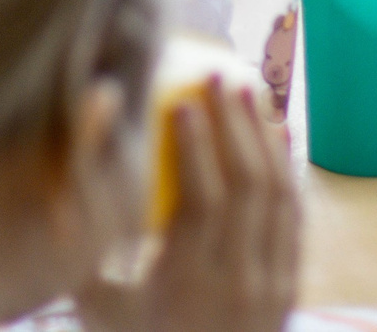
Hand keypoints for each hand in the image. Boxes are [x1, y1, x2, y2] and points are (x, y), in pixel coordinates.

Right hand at [78, 81, 298, 331]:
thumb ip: (85, 233)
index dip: (195, 149)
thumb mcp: (94, 299)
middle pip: (248, 189)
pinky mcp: (289, 289)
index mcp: (188, 286)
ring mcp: (271, 288)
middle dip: (235, 125)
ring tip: (250, 92)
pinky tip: (277, 136)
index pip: (201, 202)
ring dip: (266, 139)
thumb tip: (80, 173)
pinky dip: (288, 171)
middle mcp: (239, 285)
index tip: (183, 103)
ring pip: (279, 198)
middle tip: (220, 77)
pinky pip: (295, 218)